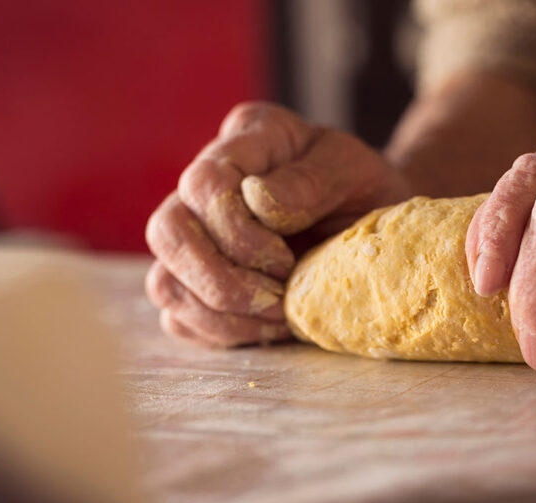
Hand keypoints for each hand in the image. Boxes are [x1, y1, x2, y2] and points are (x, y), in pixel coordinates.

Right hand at [146, 102, 411, 346]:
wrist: (371, 226)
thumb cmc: (363, 192)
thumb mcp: (355, 174)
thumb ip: (312, 181)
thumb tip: (256, 199)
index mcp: (246, 139)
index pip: (204, 183)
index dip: (237, 233)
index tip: (286, 260)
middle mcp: (204, 184)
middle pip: (167, 232)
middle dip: (219, 280)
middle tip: (275, 301)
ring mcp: (193, 234)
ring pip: (165, 281)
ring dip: (220, 313)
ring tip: (278, 318)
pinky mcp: (195, 282)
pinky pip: (180, 317)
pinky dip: (221, 331)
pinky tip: (266, 327)